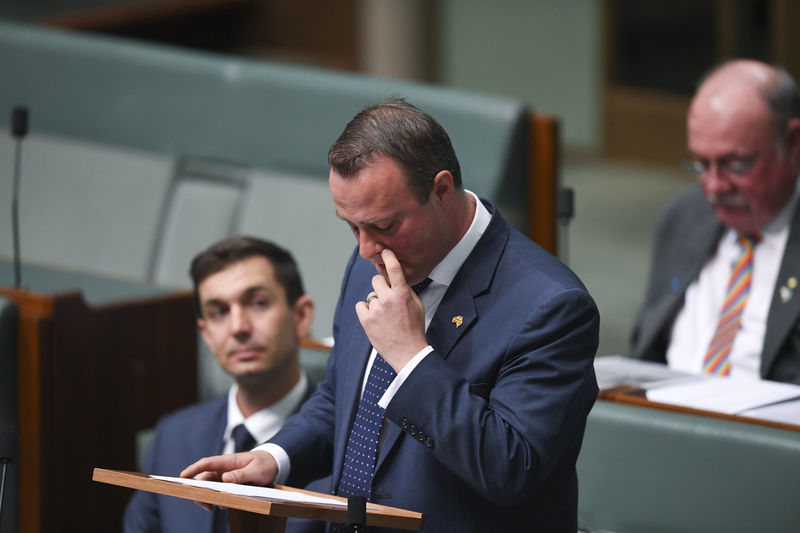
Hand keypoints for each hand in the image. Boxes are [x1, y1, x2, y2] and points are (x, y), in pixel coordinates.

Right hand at [180, 451, 277, 509]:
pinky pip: (218, 492)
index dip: (193, 469)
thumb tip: (225, 479)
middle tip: (205, 504)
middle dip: (199, 491)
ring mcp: (225, 476)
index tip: (182, 476)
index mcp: (228, 461)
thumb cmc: (264, 464)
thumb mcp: (256, 469)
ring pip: (209, 487)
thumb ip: (241, 474)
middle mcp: (223, 469)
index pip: (206, 463)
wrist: (273, 464)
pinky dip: (217, 499)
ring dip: (208, 497)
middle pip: (203, 478)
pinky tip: (224, 505)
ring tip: (213, 507)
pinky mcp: (228, 484)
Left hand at [355, 249, 427, 370]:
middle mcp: (388, 299)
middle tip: (387, 297)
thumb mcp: (417, 305)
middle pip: (377, 279)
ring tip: (385, 316)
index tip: (384, 250)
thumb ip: (406, 290)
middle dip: (381, 285)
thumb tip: (396, 279)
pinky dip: (366, 311)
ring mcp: (375, 310)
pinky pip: (360, 306)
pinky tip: (375, 319)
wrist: (408, 352)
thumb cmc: (414, 328)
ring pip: (370, 296)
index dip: (388, 256)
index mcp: (402, 294)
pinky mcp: (366, 320)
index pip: (394, 269)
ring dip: (376, 302)